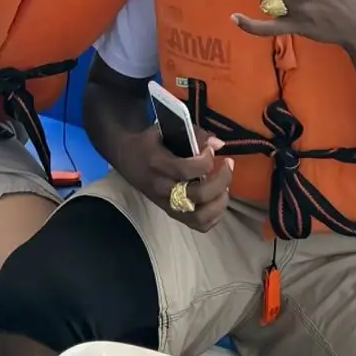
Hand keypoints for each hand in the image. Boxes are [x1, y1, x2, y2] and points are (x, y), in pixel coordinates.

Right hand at [115, 123, 233, 231]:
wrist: (127, 157)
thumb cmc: (149, 142)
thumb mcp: (166, 130)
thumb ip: (194, 134)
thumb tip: (219, 144)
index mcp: (157, 165)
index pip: (186, 170)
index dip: (205, 161)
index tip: (211, 150)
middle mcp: (162, 189)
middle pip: (197, 195)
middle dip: (221, 180)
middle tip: (228, 165)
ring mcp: (167, 205)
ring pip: (200, 216)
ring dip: (220, 202)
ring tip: (225, 185)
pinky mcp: (172, 214)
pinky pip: (199, 225)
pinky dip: (215, 216)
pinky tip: (219, 199)